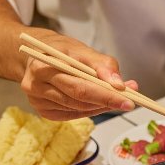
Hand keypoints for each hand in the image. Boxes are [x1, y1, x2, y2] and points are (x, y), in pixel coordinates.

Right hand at [20, 31, 138, 120]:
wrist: (35, 55)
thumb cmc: (61, 51)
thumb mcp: (82, 49)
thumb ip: (103, 65)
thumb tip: (120, 85)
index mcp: (44, 66)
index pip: (80, 86)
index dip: (105, 95)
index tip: (129, 100)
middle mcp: (36, 86)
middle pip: (78, 99)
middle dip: (107, 101)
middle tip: (129, 102)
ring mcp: (38, 101)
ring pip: (78, 109)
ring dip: (100, 106)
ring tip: (115, 98)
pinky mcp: (43, 111)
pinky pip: (73, 115)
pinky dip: (89, 110)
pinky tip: (97, 103)